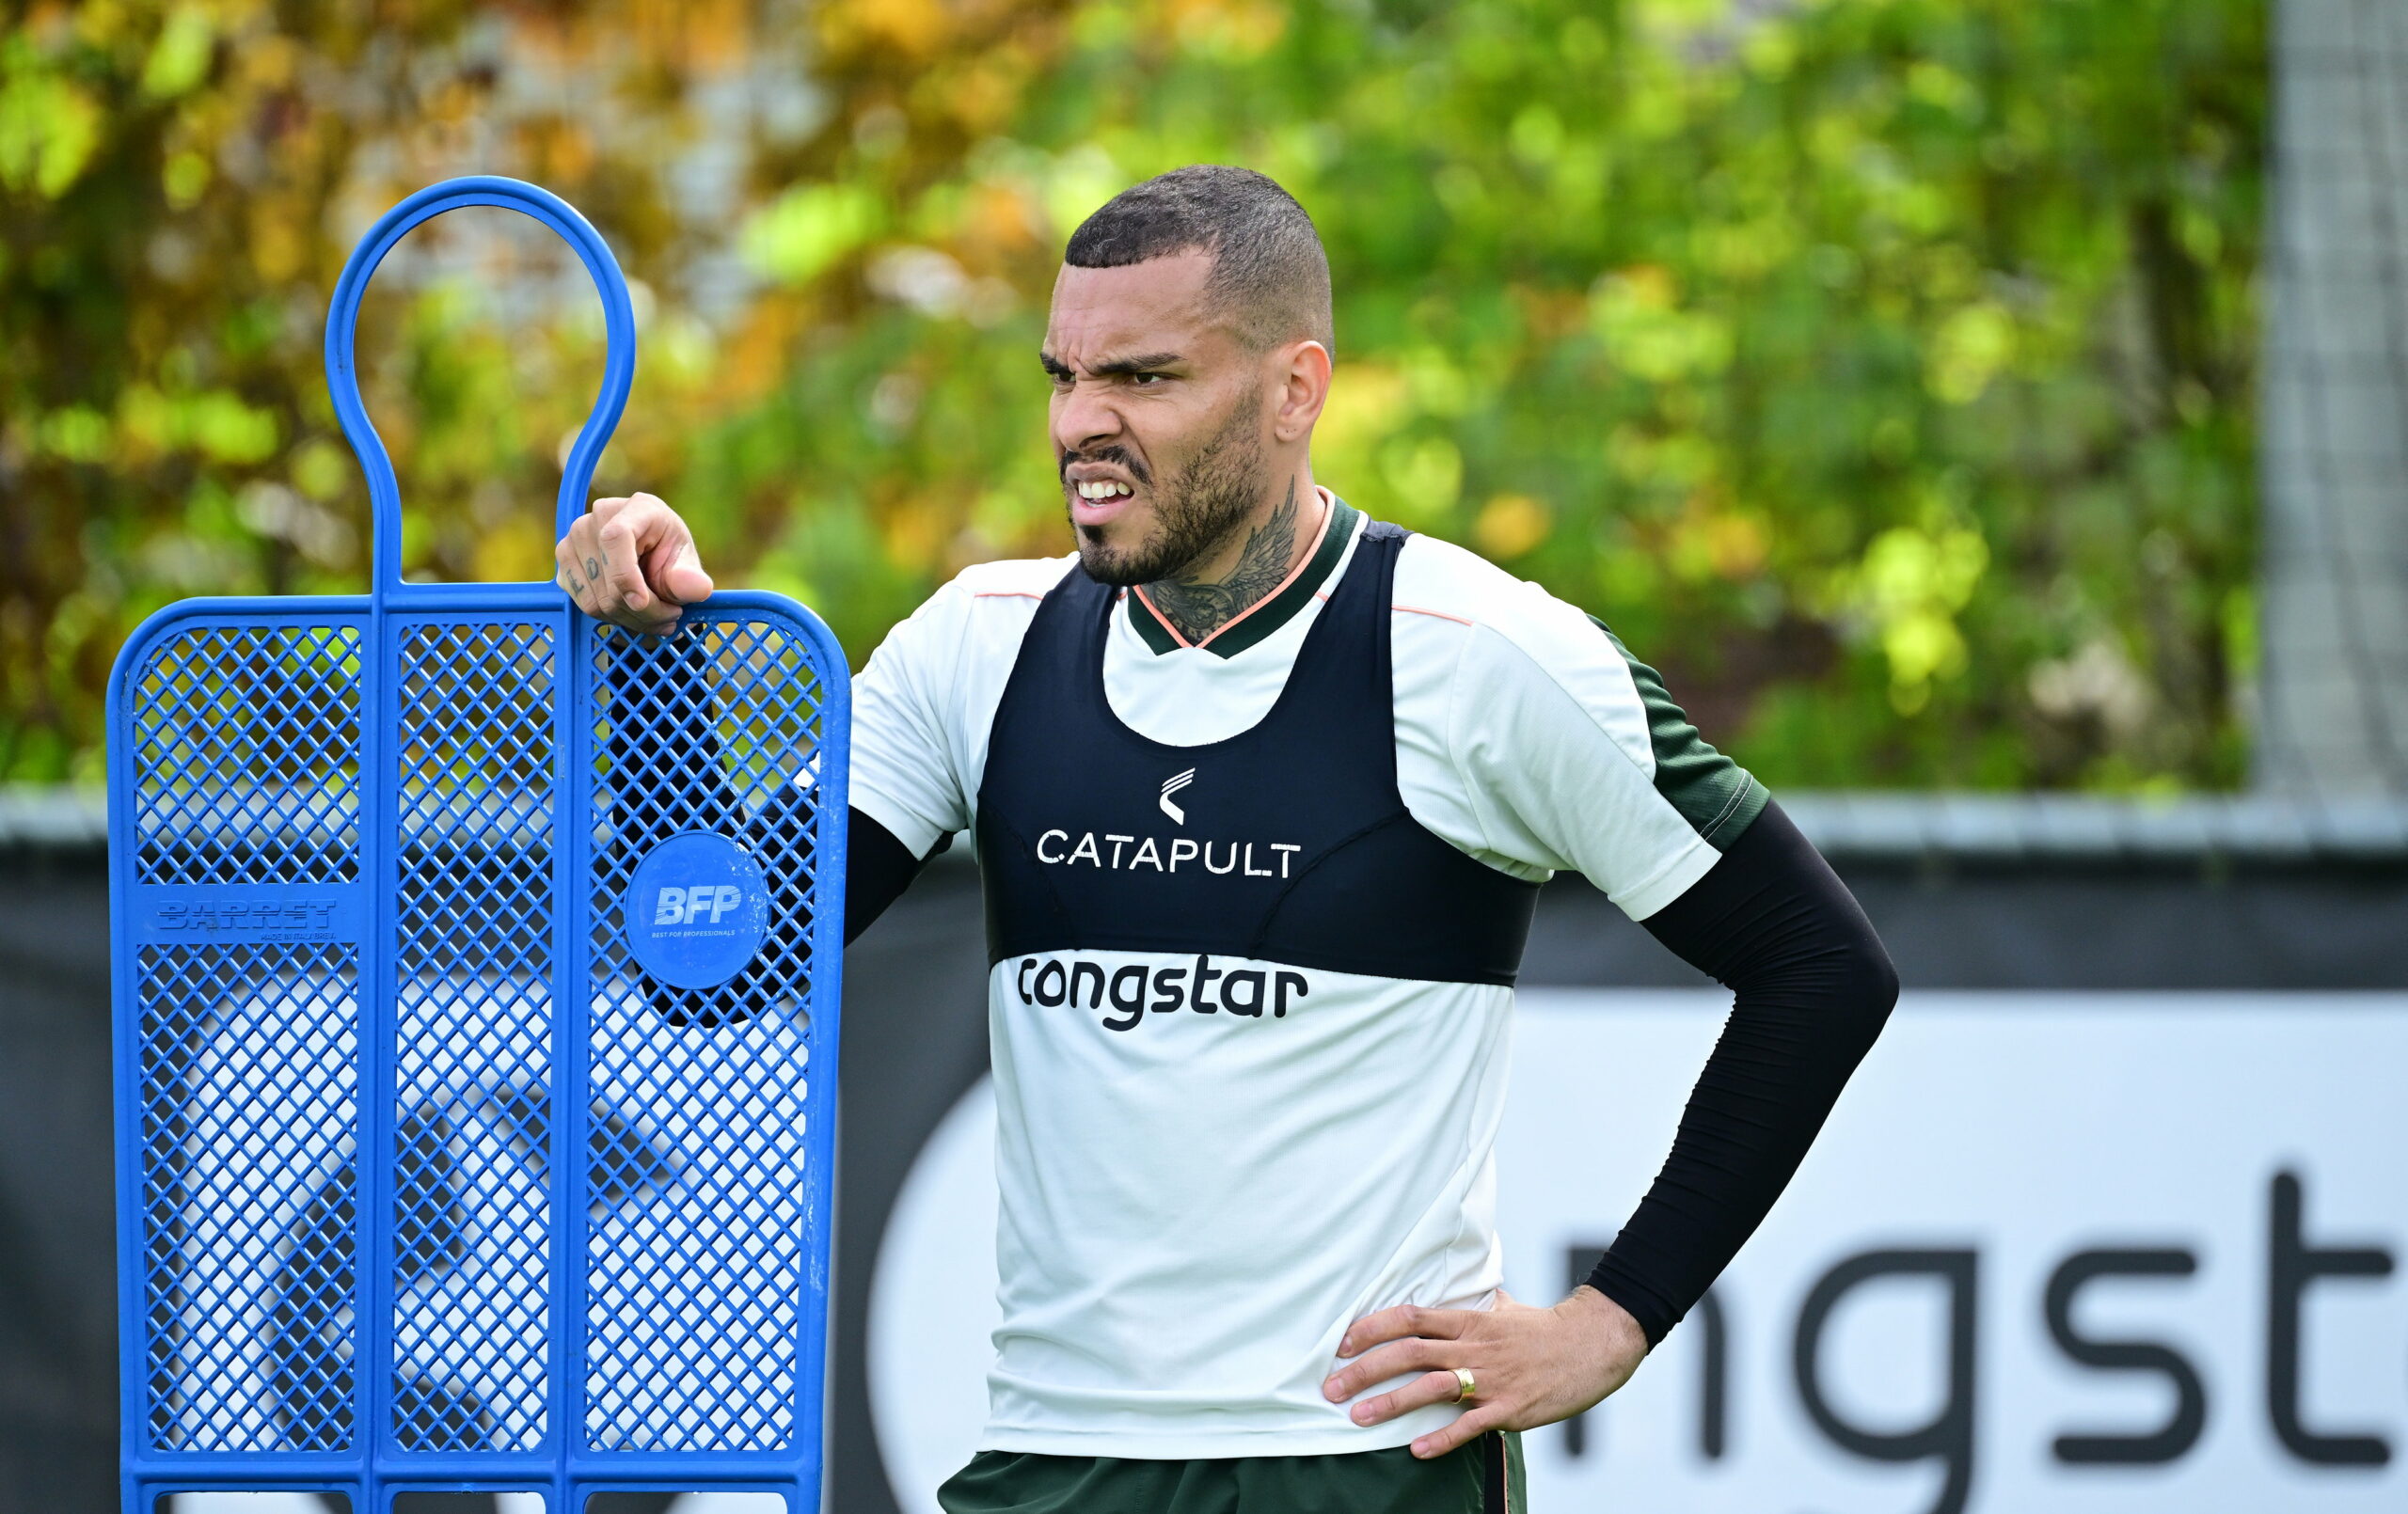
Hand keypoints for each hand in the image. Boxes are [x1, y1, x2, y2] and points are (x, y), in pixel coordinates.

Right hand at [554, 492, 714, 635]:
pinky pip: (583, 604)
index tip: (643, 603)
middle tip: (670, 618)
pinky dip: (611, 618)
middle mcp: (597, 517)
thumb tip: (696, 588)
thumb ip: (691, 578)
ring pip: (595, 599)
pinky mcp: (564, 562)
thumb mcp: (687, 563)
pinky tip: (633, 613)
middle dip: (642, 610)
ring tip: (656, 617)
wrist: (650, 557)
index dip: (626, 576)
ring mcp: (574, 539)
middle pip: (607, 579)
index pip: (616, 538)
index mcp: (637, 508)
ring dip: (629, 618)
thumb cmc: (669, 555)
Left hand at [1321, 1285, 1648, 1458]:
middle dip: (1365, 1370)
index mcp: (1469, 1321)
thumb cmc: (1547, 1328)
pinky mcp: (1510, 1408)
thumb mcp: (1507, 1308)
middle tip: (1332, 1387)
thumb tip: (1472, 1290)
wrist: (1594, 1345)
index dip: (1373, 1329)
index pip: (1410, 1318)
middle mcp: (1473, 1347)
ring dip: (1391, 1404)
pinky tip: (1417, 1450)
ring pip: (1431, 1388)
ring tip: (1358, 1418)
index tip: (1342, 1343)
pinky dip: (1442, 1438)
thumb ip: (1481, 1303)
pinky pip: (1470, 1425)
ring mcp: (1490, 1378)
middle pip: (1408, 1353)